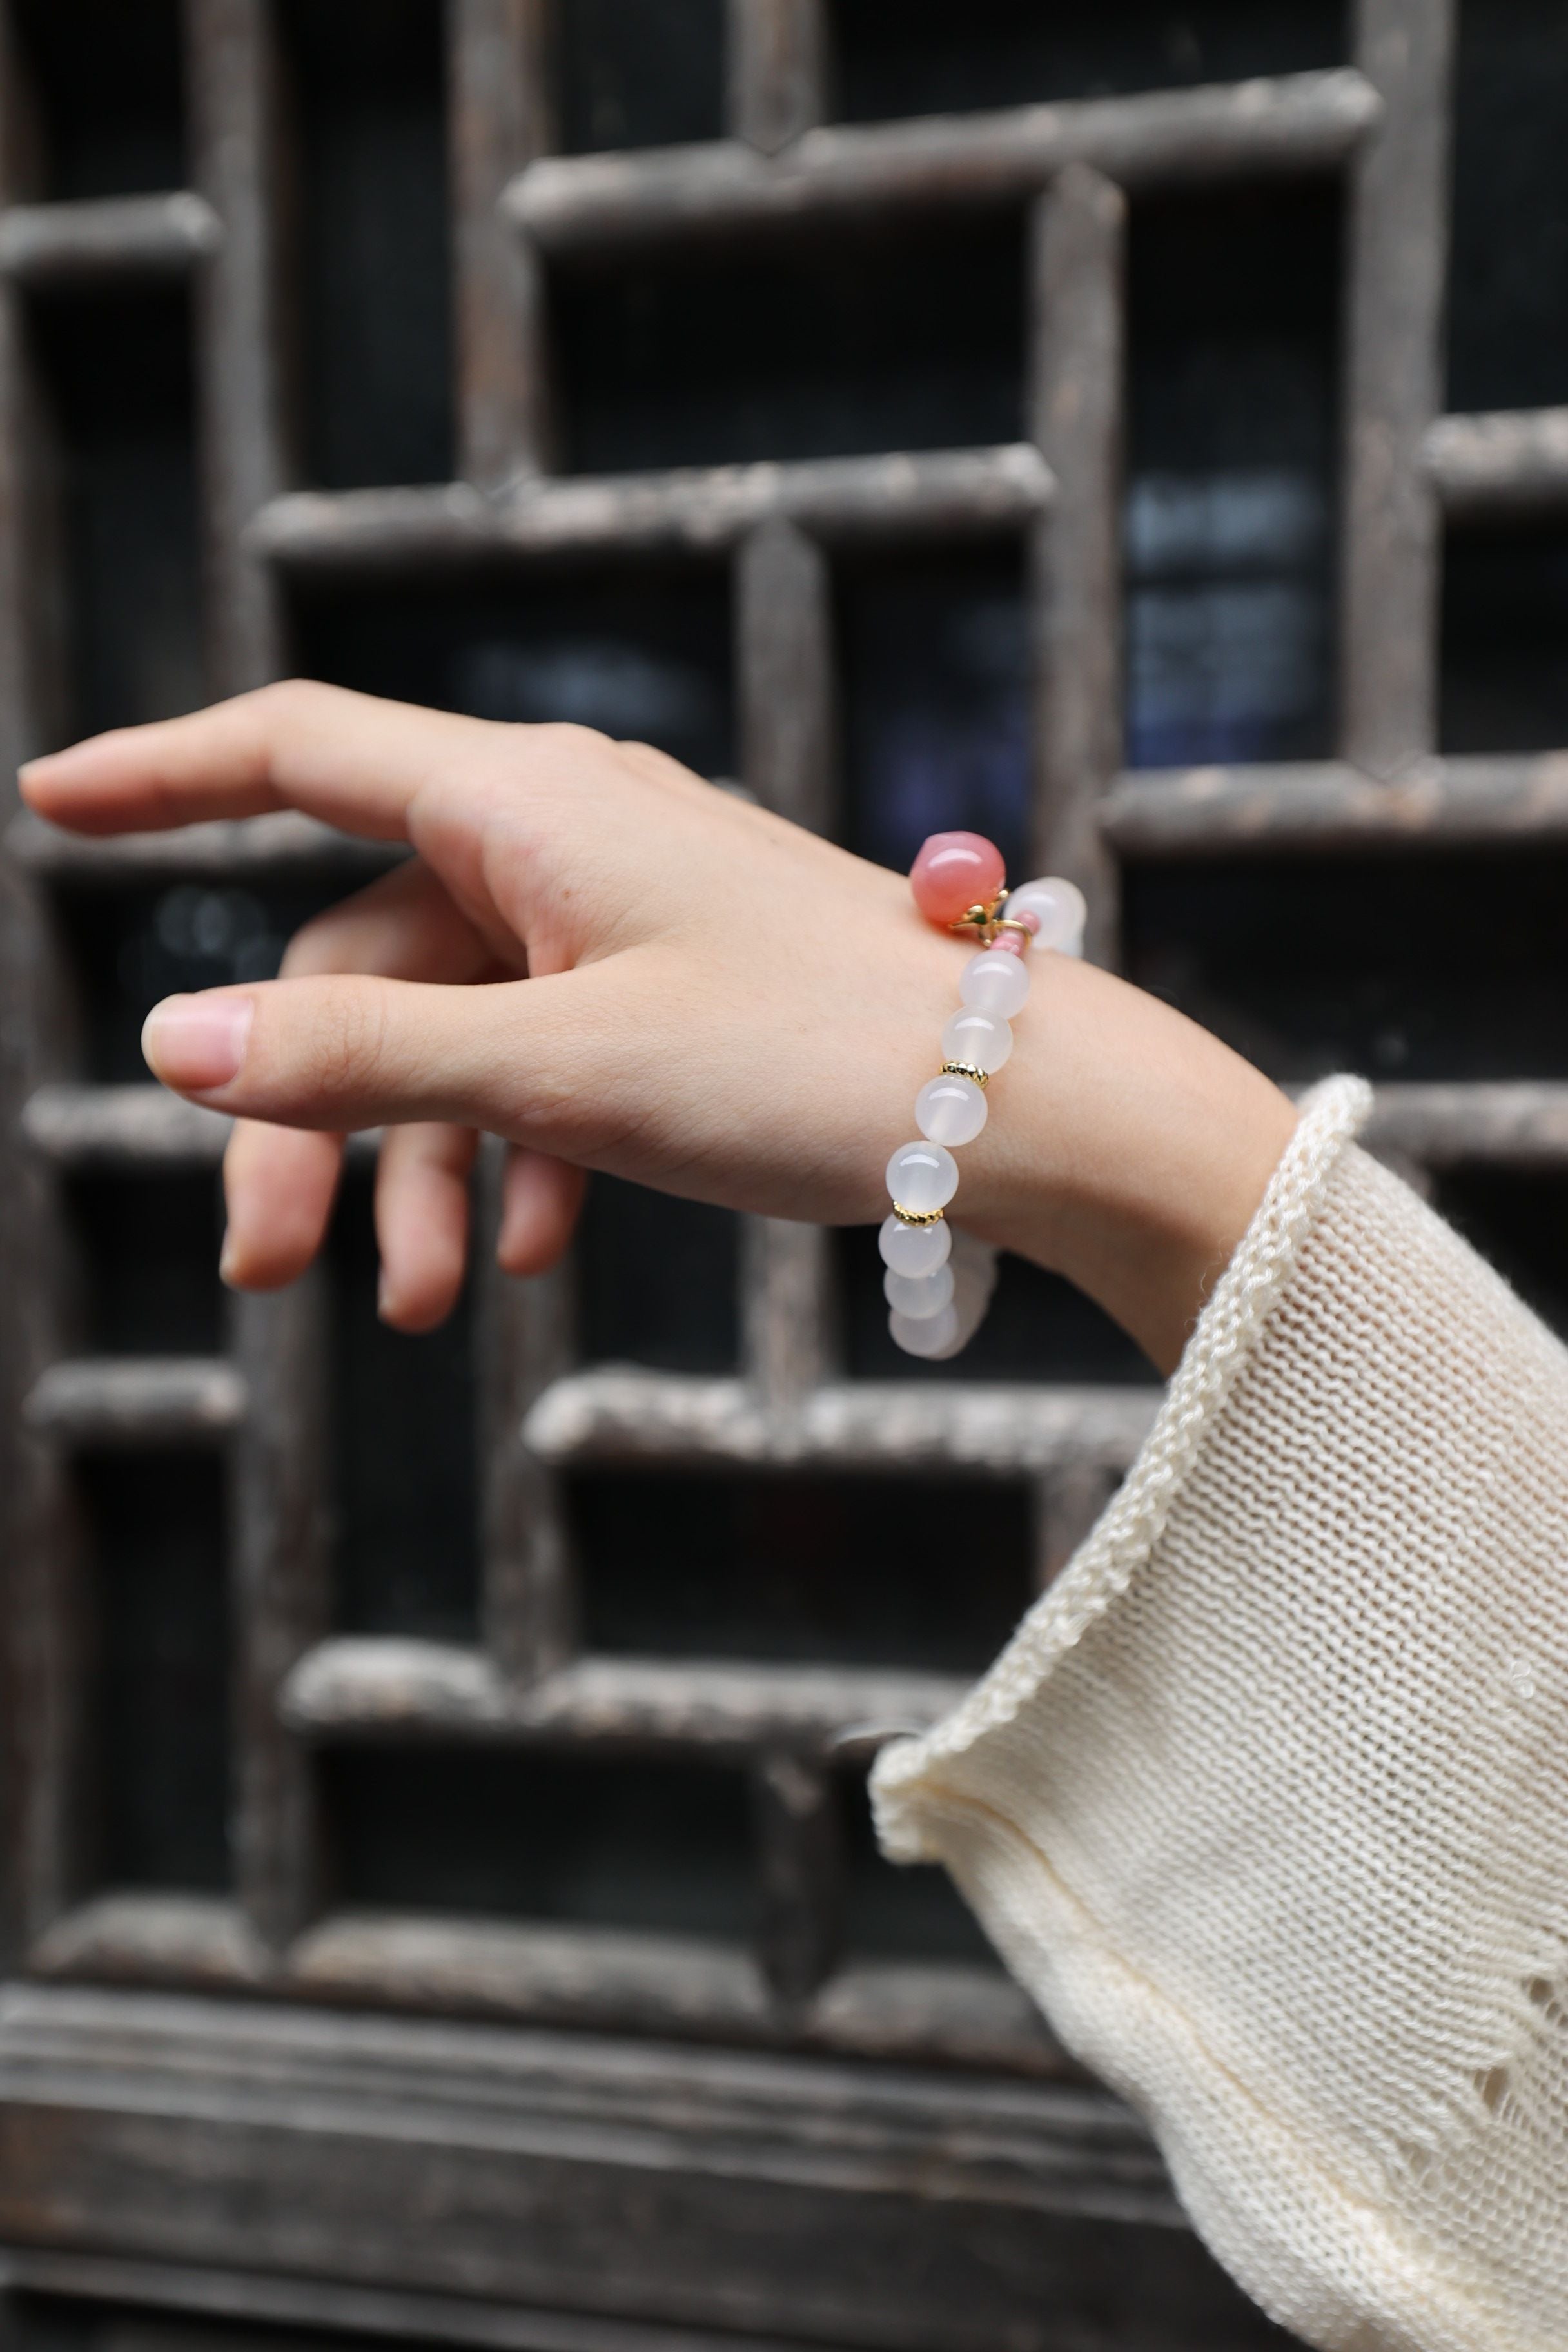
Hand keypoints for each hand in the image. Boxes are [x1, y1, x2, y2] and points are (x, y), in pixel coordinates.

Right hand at [19, 682, 1296, 1371]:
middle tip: (266, 1267)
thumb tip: (170, 1045)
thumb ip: (365, 1062)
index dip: (162, 774)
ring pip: (452, 1029)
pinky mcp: (673, 985)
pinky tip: (530, 1253)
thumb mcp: (563, 1070)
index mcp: (524, 801)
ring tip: (425, 1306)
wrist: (1034, 1112)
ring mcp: (622, 911)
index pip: (297, 747)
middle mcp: (563, 833)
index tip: (46, 803)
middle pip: (359, 957)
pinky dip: (514, 1152)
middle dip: (306, 1116)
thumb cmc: (817, 1063)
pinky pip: (541, 1056)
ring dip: (417, 1167)